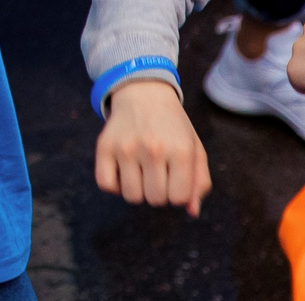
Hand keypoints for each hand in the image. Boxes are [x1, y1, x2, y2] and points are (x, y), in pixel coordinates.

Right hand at [94, 78, 210, 215]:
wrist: (144, 93)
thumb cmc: (173, 128)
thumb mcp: (194, 149)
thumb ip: (199, 183)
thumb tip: (192, 212)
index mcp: (180, 150)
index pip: (179, 199)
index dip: (177, 192)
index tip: (174, 176)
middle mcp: (153, 148)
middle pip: (155, 199)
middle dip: (158, 191)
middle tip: (157, 171)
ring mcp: (126, 147)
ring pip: (131, 196)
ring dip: (137, 189)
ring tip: (140, 170)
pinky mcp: (104, 146)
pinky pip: (106, 185)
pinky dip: (114, 185)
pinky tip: (123, 170)